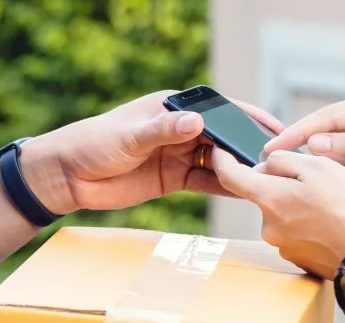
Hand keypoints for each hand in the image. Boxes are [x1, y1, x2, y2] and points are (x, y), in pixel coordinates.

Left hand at [18, 90, 282, 215]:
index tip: (271, 128)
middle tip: (275, 161)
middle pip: (222, 137)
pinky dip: (223, 187)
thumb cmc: (93, 143)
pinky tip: (242, 193)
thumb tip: (197, 123)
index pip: (218, 109)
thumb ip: (164, 131)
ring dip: (237, 169)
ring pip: (217, 161)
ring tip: (264, 180)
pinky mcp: (172, 178)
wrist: (68, 177)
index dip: (246, 117)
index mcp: (172, 108)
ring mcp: (177, 154)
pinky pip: (205, 182)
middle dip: (247, 147)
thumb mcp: (130, 136)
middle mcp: (179, 129)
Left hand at [212, 148, 344, 278]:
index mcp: (269, 199)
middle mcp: (268, 226)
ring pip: (286, 212)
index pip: (230, 177)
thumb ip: (284, 161)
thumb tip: (266, 165)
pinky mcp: (298, 258)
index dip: (223, 160)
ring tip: (338, 202)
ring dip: (305, 203)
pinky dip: (314, 222)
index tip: (222, 150)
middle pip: (266, 194)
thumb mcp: (319, 167)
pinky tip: (337, 220)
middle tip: (321, 179)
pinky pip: (300, 231)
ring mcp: (282, 245)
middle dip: (286, 183)